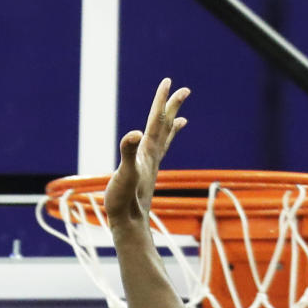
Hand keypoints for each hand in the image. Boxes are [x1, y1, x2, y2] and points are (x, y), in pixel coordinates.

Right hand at [103, 78, 189, 228]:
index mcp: (147, 152)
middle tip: (184, 89)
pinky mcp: (147, 176)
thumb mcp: (123, 174)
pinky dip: (162, 147)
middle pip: (164, 126)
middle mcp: (152, 157)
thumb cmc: (123, 201)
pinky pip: (158, 155)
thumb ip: (128, 153)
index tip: (169, 81)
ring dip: (171, 127)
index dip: (161, 100)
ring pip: (164, 141)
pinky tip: (159, 149)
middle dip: (172, 106)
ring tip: (181, 118)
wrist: (130, 226)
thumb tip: (134, 134)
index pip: (156, 120)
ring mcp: (151, 167)